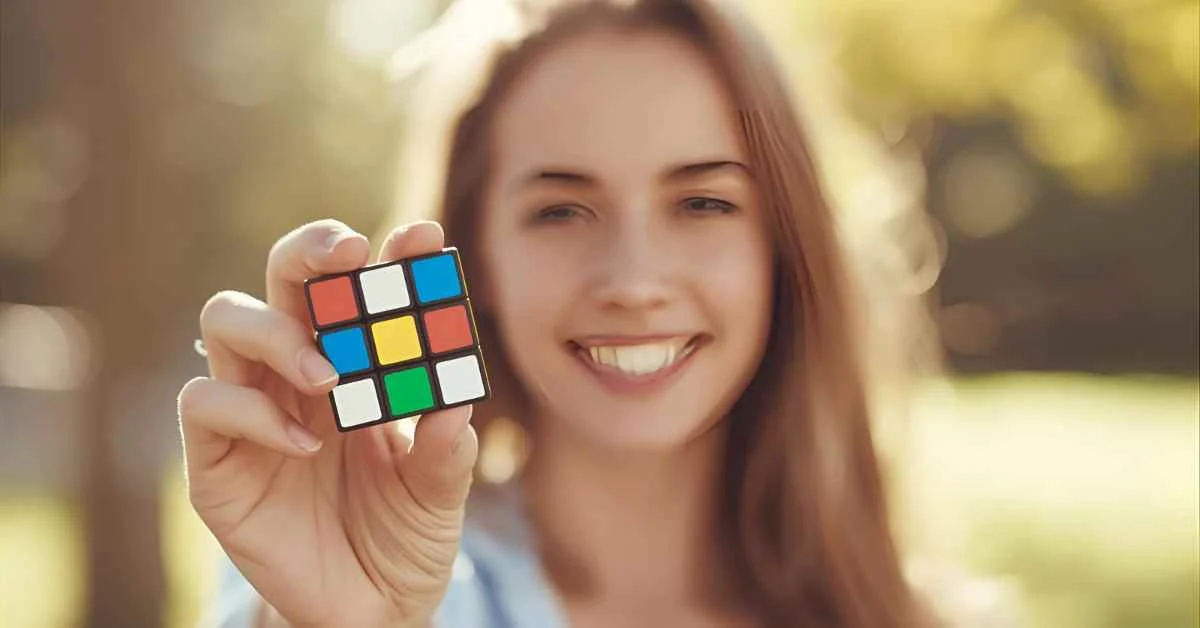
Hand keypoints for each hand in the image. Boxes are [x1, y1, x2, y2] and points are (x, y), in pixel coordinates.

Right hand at [178, 219, 477, 627]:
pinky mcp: (214, 460)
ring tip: (329, 380)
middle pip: (282, 276)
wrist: (368, 611)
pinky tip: (304, 448)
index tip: (425, 236)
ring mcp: (252, 409)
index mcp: (360, 364)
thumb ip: (446, 451)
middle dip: (311, 252)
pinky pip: (206, 402)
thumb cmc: (405, 536)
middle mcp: (299, 371)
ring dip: (279, 333)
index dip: (391, 255)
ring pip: (227, 319)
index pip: (365, 291)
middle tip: (350, 254)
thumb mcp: (440, 495)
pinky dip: (252, 413)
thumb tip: (456, 400)